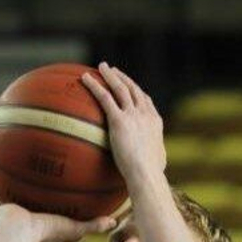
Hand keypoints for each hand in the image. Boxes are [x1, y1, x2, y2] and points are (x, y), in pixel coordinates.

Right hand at [0, 189, 116, 241]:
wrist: (18, 231)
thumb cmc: (47, 233)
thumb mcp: (74, 229)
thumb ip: (93, 226)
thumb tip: (114, 222)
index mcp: (45, 239)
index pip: (57, 232)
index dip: (65, 224)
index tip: (72, 214)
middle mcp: (27, 231)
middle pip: (35, 219)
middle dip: (39, 210)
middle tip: (46, 199)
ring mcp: (11, 223)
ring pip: (12, 210)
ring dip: (15, 201)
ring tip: (18, 187)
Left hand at [80, 63, 166, 178]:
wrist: (146, 173)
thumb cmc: (151, 175)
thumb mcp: (156, 163)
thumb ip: (152, 159)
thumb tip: (150, 167)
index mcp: (155, 122)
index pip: (145, 101)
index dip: (136, 91)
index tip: (130, 85)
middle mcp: (145, 114)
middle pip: (133, 89)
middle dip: (123, 77)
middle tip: (113, 70)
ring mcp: (133, 115)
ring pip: (120, 88)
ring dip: (110, 75)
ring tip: (101, 67)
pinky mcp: (119, 120)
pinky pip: (104, 98)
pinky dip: (94, 85)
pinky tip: (84, 78)